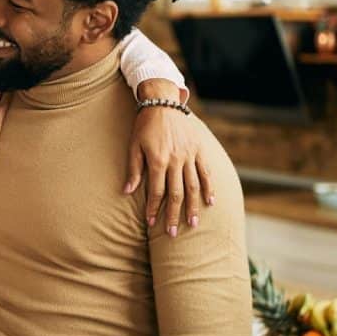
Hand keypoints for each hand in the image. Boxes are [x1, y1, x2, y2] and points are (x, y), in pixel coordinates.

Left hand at [125, 83, 212, 236]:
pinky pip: (206, 172)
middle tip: (172, 233)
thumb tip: (127, 192)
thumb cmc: (144, 125)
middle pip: (176, 194)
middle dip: (173, 215)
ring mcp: (189, 155)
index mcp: (158, 160)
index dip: (153, 209)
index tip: (151, 224)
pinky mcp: (199, 150)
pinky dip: (209, 187)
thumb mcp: (133, 146)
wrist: (163, 102)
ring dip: (193, 207)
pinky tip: (210, 202)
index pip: (156, 192)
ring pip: (193, 186)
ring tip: (192, 224)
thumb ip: (134, 170)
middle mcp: (176, 160)